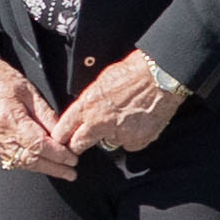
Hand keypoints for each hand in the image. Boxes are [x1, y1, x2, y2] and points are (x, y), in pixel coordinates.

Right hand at [0, 45, 60, 173]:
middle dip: (54, 168)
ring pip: (20, 162)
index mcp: (10, 119)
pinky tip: (38, 163)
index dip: (58, 155)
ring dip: (42, 168)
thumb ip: (46, 114)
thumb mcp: (30, 91)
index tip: (72, 158)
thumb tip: (62, 134)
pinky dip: (26, 162)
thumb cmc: (0, 77)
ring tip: (60, 171)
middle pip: (30, 159)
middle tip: (71, 172)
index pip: (39, 145)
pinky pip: (9, 157)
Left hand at [62, 49, 182, 154]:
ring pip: (108, 143)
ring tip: (123, 118)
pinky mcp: (137, 141)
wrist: (158, 78)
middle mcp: (100, 123)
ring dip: (111, 135)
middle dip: (78, 144)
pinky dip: (131, 137)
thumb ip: (88, 102)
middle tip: (81, 142)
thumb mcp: (99, 83)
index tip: (61, 140)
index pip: (63, 130)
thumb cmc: (130, 73)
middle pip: (78, 145)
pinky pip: (128, 144)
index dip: (61, 137)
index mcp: (86, 106)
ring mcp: (119, 134)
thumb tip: (83, 113)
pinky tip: (137, 122)